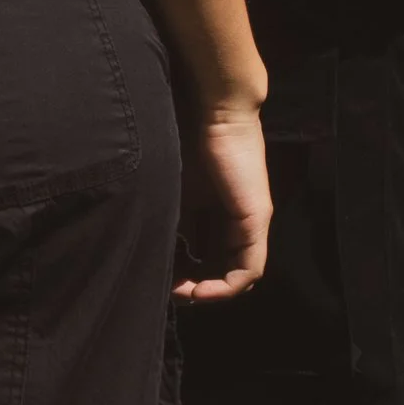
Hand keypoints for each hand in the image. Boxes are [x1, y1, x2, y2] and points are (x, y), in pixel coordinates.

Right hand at [175, 96, 270, 301]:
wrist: (213, 110)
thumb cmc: (186, 138)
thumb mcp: (171, 190)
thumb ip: (168, 220)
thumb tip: (147, 250)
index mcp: (215, 212)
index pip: (205, 256)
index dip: (183, 274)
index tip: (160, 278)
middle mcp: (236, 220)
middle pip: (221, 269)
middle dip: (195, 287)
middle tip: (170, 292)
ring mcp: (250, 222)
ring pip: (237, 275)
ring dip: (210, 292)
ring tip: (184, 294)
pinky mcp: (255, 220)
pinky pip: (249, 270)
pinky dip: (226, 287)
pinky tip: (201, 290)